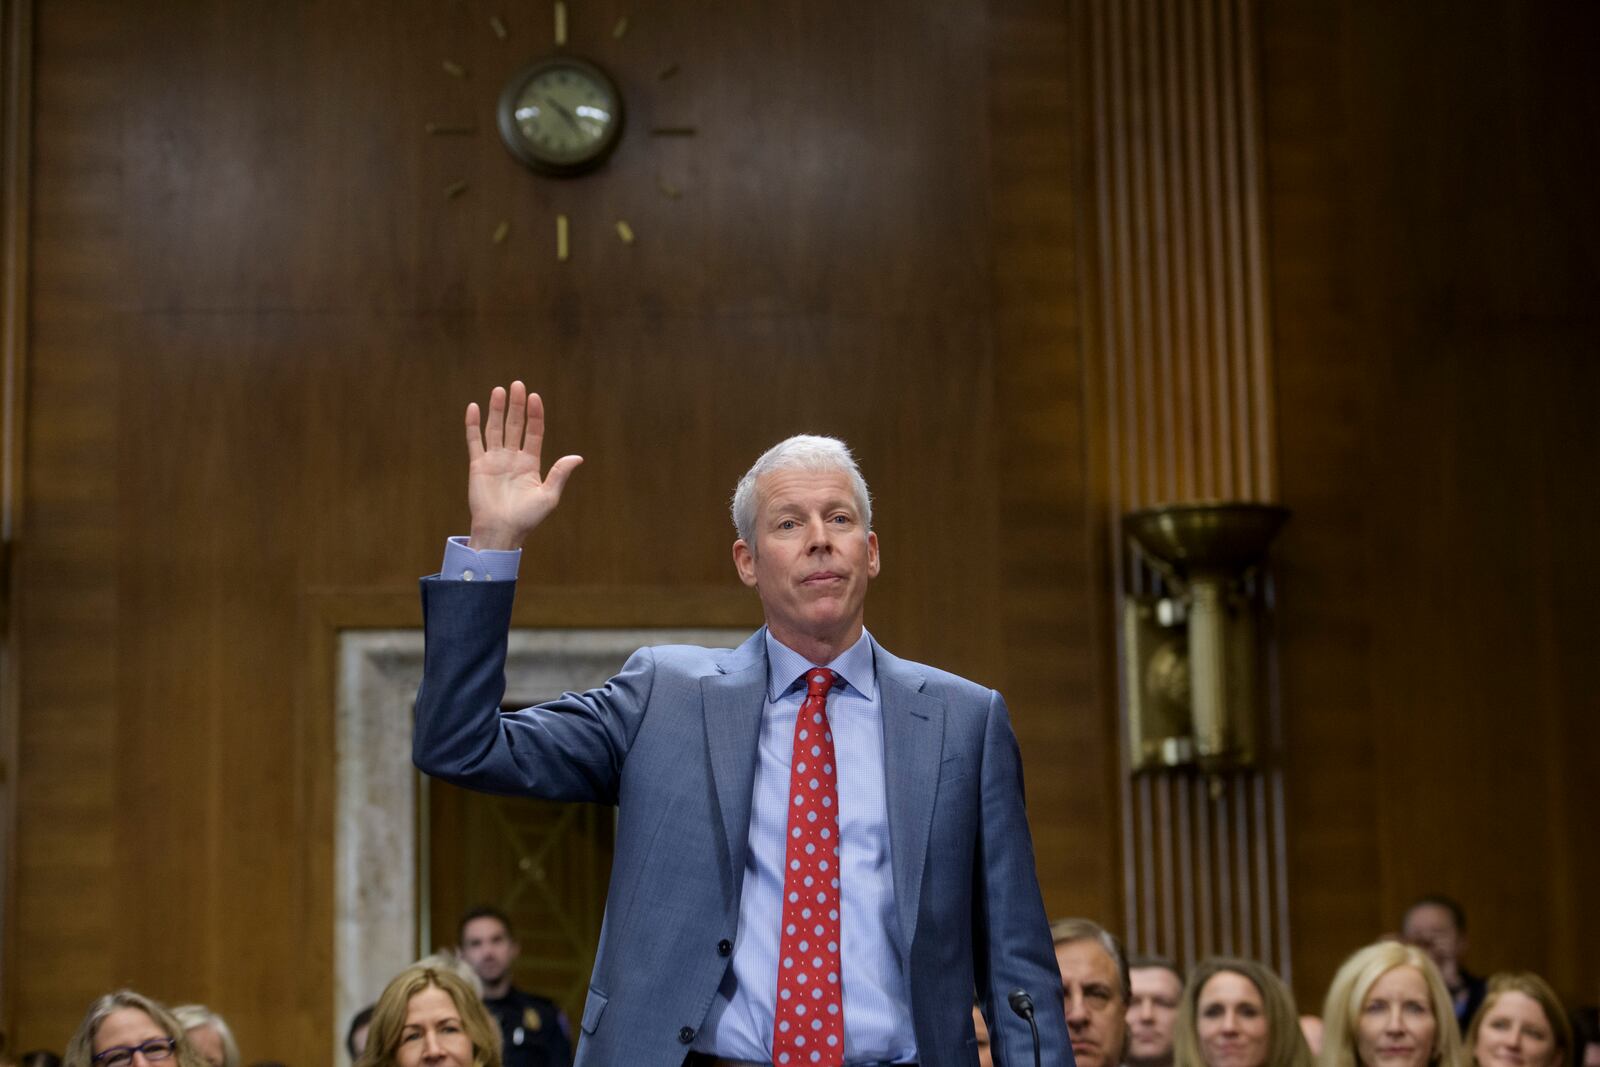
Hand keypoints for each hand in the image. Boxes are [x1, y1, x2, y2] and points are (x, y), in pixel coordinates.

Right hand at [464, 381, 582, 549]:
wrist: (501, 532)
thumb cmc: (526, 518)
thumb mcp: (548, 496)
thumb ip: (559, 474)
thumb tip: (578, 457)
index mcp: (530, 464)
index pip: (534, 433)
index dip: (535, 415)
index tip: (536, 397)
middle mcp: (512, 458)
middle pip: (515, 426)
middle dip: (517, 406)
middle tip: (517, 384)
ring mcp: (495, 460)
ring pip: (495, 428)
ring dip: (497, 410)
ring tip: (499, 390)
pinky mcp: (478, 465)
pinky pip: (475, 441)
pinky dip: (473, 424)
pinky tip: (474, 407)